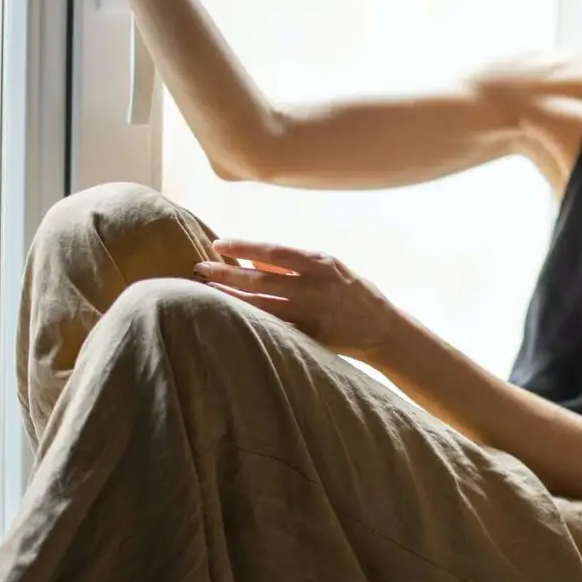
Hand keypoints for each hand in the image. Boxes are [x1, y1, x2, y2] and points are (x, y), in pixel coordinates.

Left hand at [194, 241, 397, 358]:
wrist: (382, 329)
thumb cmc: (353, 293)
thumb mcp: (330, 269)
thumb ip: (296, 265)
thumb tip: (255, 261)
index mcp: (321, 264)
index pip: (275, 252)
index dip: (244, 248)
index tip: (218, 244)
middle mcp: (316, 288)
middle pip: (261, 280)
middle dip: (227, 274)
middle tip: (199, 269)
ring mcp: (312, 314)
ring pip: (261, 305)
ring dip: (231, 298)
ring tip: (206, 290)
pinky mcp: (309, 336)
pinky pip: (272, 326)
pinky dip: (249, 319)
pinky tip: (229, 315)